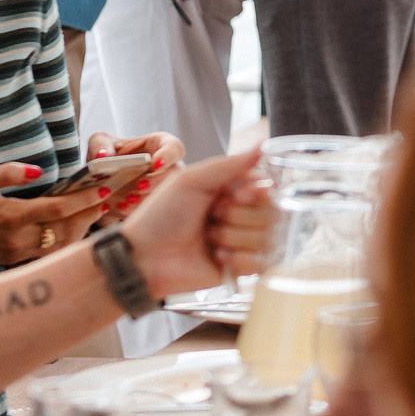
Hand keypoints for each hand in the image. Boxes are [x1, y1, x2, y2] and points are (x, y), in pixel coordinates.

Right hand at [0, 162, 107, 283]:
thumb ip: (7, 173)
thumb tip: (36, 170)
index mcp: (10, 217)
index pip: (57, 208)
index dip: (83, 200)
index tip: (102, 190)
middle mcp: (16, 240)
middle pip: (64, 230)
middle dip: (88, 215)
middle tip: (106, 200)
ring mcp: (13, 254)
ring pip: (57, 245)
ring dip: (78, 230)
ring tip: (93, 213)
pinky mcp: (8, 261)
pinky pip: (44, 252)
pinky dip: (62, 241)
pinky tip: (69, 228)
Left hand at [85, 130, 184, 218]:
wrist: (101, 182)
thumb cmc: (109, 157)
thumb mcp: (100, 144)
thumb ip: (100, 145)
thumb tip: (103, 156)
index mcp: (158, 145)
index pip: (174, 148)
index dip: (168, 156)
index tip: (155, 164)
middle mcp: (166, 167)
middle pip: (174, 174)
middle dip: (157, 181)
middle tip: (139, 186)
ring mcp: (162, 188)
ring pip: (166, 195)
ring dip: (148, 198)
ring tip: (127, 200)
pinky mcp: (154, 205)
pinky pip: (153, 211)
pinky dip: (138, 210)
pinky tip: (122, 207)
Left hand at [122, 149, 273, 296]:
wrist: (143, 258)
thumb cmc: (160, 216)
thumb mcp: (192, 181)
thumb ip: (230, 164)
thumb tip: (262, 146)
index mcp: (231, 191)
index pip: (268, 187)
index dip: (257, 193)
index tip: (238, 196)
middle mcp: (241, 215)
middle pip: (272, 213)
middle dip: (239, 217)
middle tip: (212, 218)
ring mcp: (242, 243)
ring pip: (267, 238)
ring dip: (234, 238)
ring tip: (210, 239)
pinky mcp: (241, 269)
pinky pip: (262, 264)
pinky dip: (239, 260)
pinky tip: (218, 258)